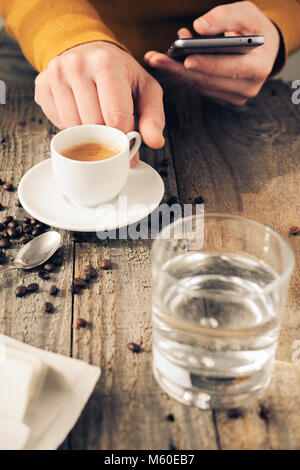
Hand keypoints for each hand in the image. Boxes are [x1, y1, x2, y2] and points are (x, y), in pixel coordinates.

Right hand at [35, 41, 164, 165]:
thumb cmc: (119, 72)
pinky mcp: (42, 86)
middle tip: (113, 139)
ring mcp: (56, 75)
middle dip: (106, 139)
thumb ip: (153, 116)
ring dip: (88, 135)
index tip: (127, 151)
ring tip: (98, 124)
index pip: (115, 116)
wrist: (87, 49)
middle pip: (93, 124)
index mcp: (106, 64)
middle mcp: (77, 66)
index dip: (123, 140)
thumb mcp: (145, 89)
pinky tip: (81, 116)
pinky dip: (72, 128)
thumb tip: (154, 142)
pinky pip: (58, 123)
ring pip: (73, 127)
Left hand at [144, 1, 279, 105]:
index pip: (230, 68)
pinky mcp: (222, 98)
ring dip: (176, 73)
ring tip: (156, 59)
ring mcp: (234, 96)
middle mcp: (247, 88)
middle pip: (208, 81)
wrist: (263, 48)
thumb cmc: (255, 29)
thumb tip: (199, 27)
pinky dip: (182, 75)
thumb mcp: (247, 14)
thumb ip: (225, 17)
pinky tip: (168, 63)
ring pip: (200, 87)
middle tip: (157, 60)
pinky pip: (199, 88)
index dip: (207, 64)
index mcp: (258, 68)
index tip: (186, 59)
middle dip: (180, 70)